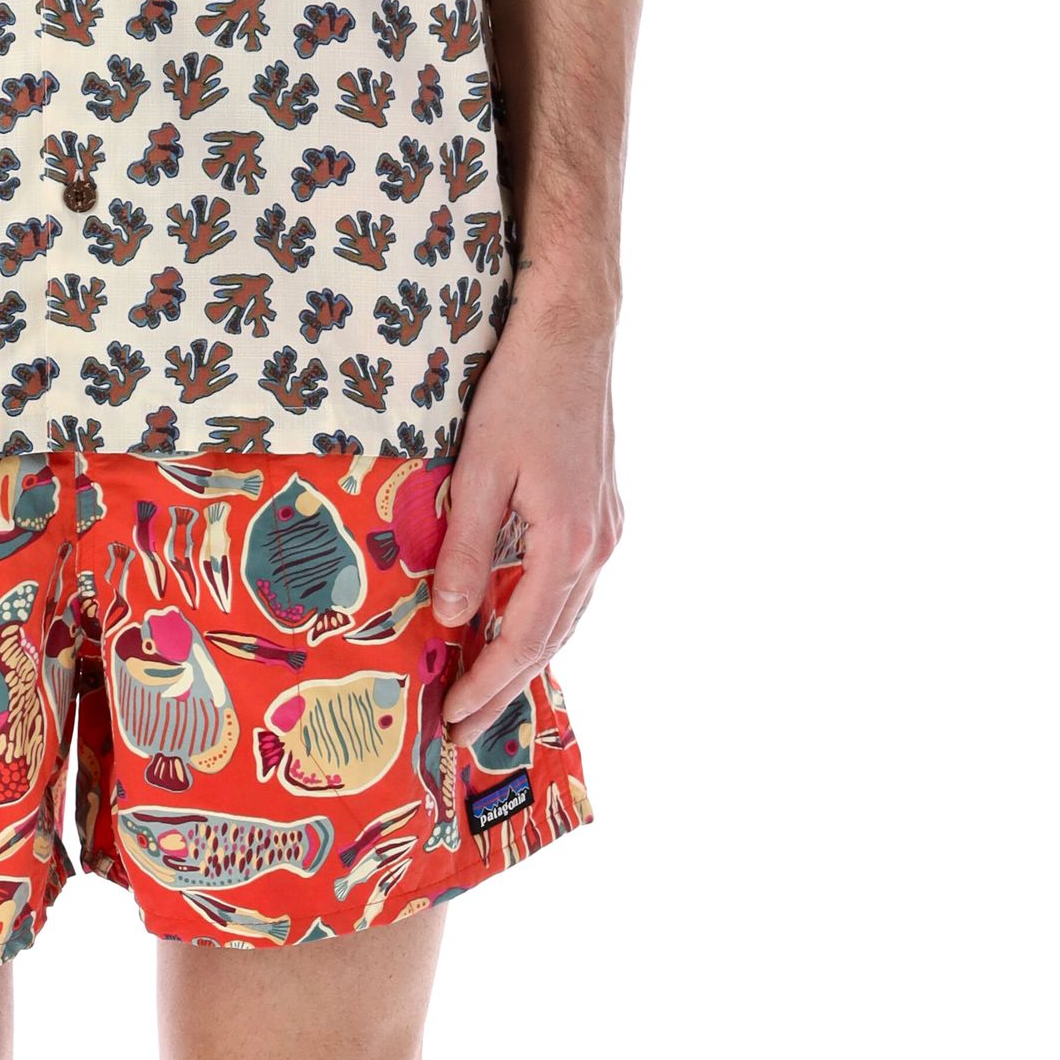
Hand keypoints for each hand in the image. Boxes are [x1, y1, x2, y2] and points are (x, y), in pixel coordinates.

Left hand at [432, 281, 622, 749]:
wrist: (572, 330)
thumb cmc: (521, 390)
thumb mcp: (478, 470)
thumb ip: (467, 549)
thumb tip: (454, 620)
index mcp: (569, 543)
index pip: (525, 638)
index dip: (487, 684)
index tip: (451, 717)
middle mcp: (599, 545)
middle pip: (551, 638)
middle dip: (507, 687)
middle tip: (463, 729)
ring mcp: (607, 527)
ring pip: (567, 613)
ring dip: (528, 655)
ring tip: (485, 690)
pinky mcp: (602, 508)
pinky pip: (573, 584)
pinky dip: (544, 614)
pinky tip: (518, 622)